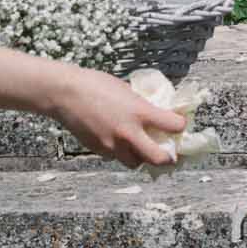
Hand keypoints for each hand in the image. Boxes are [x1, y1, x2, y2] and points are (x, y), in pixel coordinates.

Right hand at [44, 64, 186, 167]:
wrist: (66, 94)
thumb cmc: (96, 85)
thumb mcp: (128, 91)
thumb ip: (141, 105)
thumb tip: (154, 112)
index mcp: (139, 112)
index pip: (173, 125)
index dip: (181, 125)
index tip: (180, 124)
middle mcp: (128, 132)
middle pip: (158, 158)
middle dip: (168, 159)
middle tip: (172, 154)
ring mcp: (112, 145)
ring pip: (135, 162)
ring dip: (142, 157)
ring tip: (143, 148)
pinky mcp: (99, 150)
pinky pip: (116, 158)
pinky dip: (121, 153)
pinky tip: (119, 141)